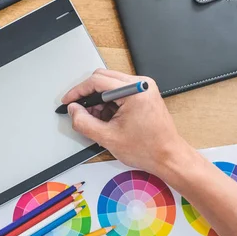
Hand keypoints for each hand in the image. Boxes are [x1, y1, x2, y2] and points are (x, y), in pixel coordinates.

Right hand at [62, 69, 191, 176]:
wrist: (168, 156)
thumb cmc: (147, 149)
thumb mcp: (107, 138)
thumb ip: (84, 122)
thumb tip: (73, 110)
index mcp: (134, 91)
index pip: (97, 81)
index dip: (78, 91)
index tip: (68, 101)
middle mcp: (141, 84)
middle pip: (103, 79)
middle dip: (88, 96)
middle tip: (80, 113)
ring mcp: (144, 88)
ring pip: (110, 85)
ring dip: (99, 100)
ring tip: (98, 121)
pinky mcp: (144, 94)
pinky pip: (119, 91)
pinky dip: (109, 103)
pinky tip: (108, 120)